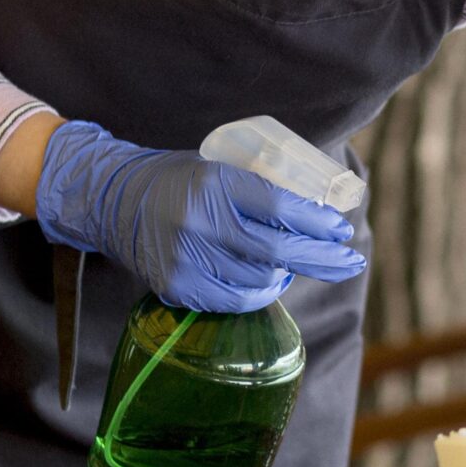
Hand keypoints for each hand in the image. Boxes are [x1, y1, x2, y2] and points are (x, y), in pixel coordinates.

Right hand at [34, 119, 364, 312]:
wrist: (114, 200)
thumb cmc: (179, 180)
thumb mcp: (219, 166)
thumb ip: (260, 190)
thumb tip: (320, 215)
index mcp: (215, 183)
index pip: (280, 208)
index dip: (317, 224)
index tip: (342, 231)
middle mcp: (200, 221)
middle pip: (277, 250)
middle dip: (322, 259)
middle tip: (351, 262)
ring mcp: (186, 258)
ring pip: (260, 280)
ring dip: (286, 275)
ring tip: (293, 265)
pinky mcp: (177, 286)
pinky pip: (234, 300)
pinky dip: (259, 293)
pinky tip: (268, 282)